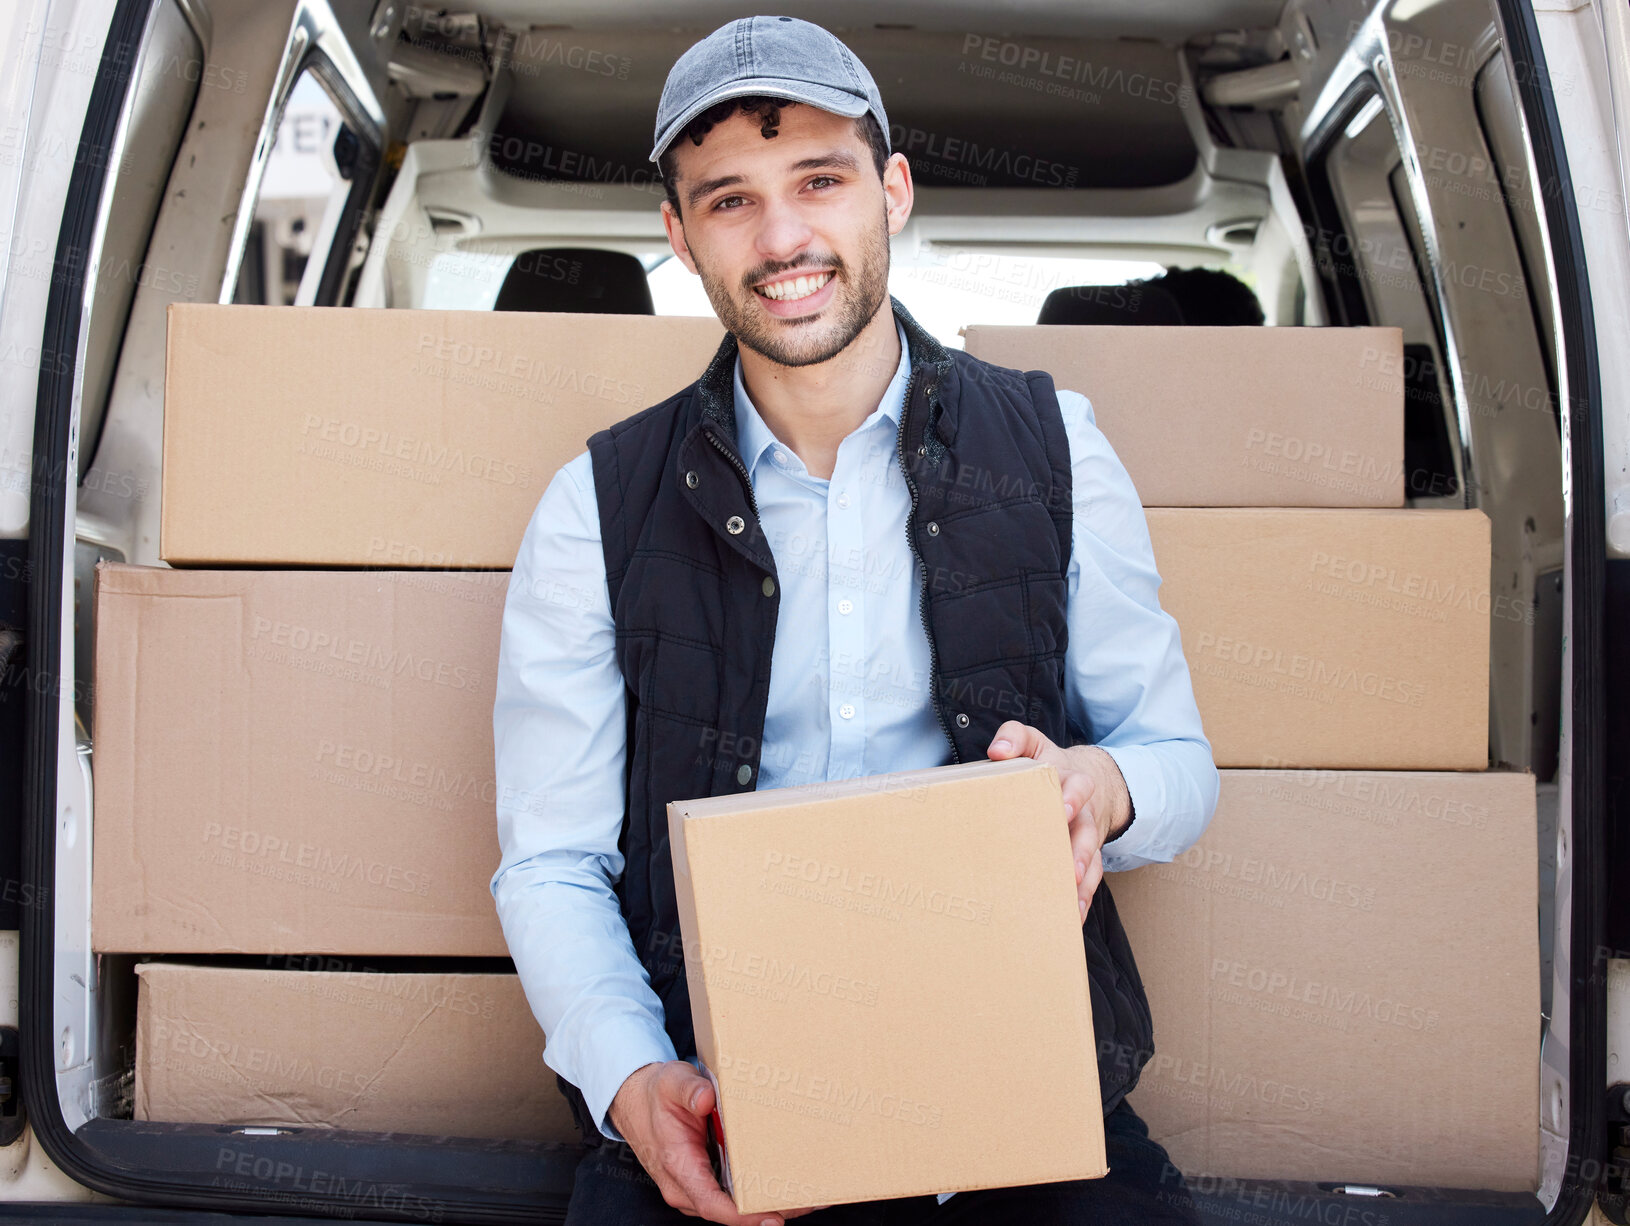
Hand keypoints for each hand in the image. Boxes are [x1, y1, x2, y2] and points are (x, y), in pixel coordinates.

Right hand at [608, 1061, 828, 1222]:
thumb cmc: (655, 1094)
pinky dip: (757, 1192)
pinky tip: (785, 1184)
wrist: (636, 1100)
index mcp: (678, 1166)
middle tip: (808, 1201)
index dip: (744, 1216)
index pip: (712, 1204)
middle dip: (768, 1211)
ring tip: (807, 1196)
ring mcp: (695, 1186)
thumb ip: (688, 1089)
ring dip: (768, 1204)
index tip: (773, 1217)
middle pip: (730, 1211)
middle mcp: (685, 1186)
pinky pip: (732, 1194)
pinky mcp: (704, 1179)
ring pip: (733, 1205)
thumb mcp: (670, 1081)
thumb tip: (706, 1099)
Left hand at [986, 721, 1130, 919]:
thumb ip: (1015, 737)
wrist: (1090, 777)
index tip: (1064, 808)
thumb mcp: (1034, 743)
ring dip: (1082, 880)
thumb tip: (997, 751)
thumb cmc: (1049, 766)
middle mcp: (1084, 810)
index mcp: (1070, 780)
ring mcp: (1087, 834)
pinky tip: (1072, 917)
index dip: (1073, 796)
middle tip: (1070, 867)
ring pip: (1091, 858)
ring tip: (1070, 900)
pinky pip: (1090, 878)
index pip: (1079, 784)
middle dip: (1080, 849)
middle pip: (1087, 830)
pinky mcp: (1087, 856)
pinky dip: (1082, 897)